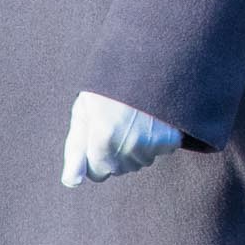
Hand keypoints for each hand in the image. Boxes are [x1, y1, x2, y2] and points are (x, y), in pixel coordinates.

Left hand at [61, 90, 181, 186]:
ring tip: (137, 121)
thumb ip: (75, 150)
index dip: (97, 154)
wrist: (149, 62)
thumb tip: (72, 182)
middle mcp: (126, 147)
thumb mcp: (84, 113)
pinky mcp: (171, 139)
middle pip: (120, 169)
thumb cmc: (110, 88)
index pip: (97, 174)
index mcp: (101, 141)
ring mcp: (151, 144)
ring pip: (141, 162)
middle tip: (120, 124)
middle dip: (117, 153)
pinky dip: (158, 140)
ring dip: (138, 149)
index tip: (101, 133)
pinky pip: (161, 152)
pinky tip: (153, 121)